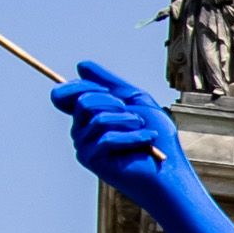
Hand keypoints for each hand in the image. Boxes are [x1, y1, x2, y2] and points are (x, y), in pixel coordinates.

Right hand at [57, 63, 193, 212]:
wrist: (168, 168)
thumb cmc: (156, 135)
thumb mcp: (134, 99)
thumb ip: (109, 82)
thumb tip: (81, 65)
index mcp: (87, 116)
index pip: (65, 94)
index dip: (81, 86)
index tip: (110, 91)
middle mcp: (80, 130)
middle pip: (84, 101)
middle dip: (115, 104)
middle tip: (136, 116)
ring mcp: (83, 146)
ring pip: (97, 118)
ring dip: (128, 121)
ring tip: (144, 129)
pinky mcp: (90, 160)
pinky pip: (107, 138)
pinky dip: (133, 136)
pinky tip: (147, 141)